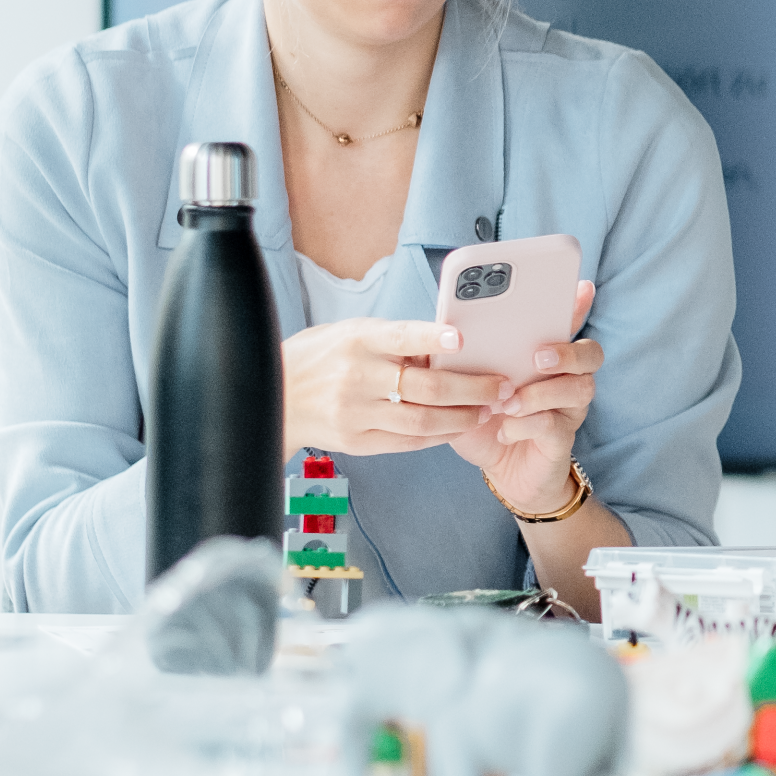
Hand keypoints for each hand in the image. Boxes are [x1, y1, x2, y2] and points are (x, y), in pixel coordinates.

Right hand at [283, 318, 510, 458]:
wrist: (273, 395)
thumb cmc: (322, 356)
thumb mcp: (353, 333)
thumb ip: (396, 340)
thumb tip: (449, 346)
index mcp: (357, 340)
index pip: (400, 337)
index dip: (430, 337)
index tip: (461, 336)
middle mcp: (357, 377)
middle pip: (423, 386)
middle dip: (471, 388)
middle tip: (501, 386)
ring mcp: (356, 413)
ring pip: (421, 420)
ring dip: (462, 417)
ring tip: (488, 410)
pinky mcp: (356, 441)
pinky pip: (407, 441)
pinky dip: (438, 435)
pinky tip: (458, 426)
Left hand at [440, 280, 602, 519]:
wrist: (500, 470)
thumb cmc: (487, 418)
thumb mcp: (471, 383)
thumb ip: (468, 356)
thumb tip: (444, 326)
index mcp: (547, 357)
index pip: (569, 324)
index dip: (578, 305)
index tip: (581, 288)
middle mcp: (567, 379)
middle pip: (591, 353)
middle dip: (567, 351)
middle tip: (537, 357)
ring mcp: (569, 410)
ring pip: (580, 389)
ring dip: (542, 393)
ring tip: (510, 402)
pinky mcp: (562, 439)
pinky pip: (555, 426)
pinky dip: (526, 425)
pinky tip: (504, 429)